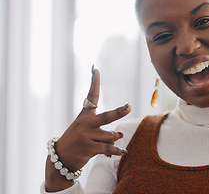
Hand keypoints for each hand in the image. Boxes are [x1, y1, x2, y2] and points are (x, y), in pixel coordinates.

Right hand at [45, 67, 130, 190]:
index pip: (91, 96)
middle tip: (129, 107)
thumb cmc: (78, 140)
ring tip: (103, 144)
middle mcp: (85, 124)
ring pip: (111, 136)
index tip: (96, 69)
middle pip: (107, 116)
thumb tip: (120, 135)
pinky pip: (110, 148)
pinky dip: (118, 151)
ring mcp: (86, 136)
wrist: (61, 158)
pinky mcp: (88, 148)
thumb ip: (105, 131)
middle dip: (120, 112)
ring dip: (112, 141)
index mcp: (85, 115)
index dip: (94, 83)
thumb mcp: (88, 131)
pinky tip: (123, 151)